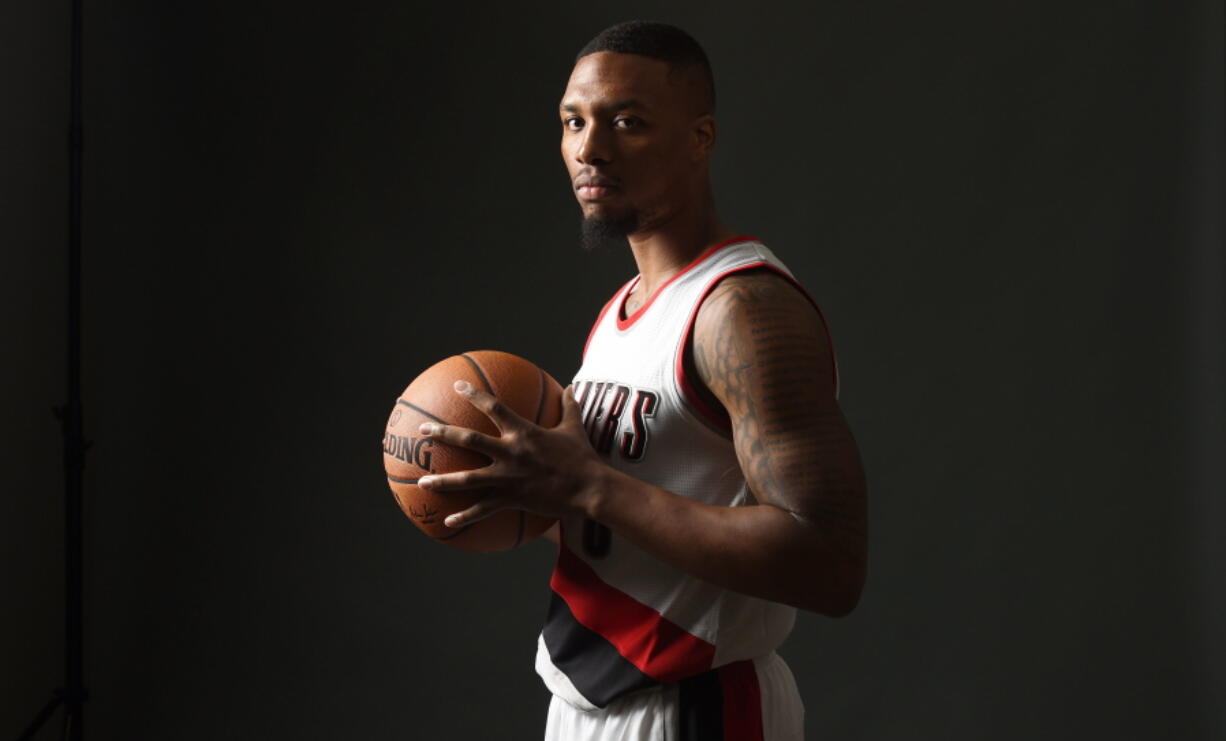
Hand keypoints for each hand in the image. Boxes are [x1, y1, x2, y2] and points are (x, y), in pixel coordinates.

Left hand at [416, 380, 603, 527]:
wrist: (589, 489)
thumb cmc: (582, 458)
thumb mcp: (574, 428)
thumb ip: (569, 407)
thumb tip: (571, 387)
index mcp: (524, 432)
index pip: (494, 407)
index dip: (475, 395)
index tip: (457, 386)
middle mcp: (511, 453)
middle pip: (469, 440)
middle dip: (443, 433)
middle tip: (423, 430)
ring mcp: (508, 478)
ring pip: (468, 479)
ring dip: (443, 480)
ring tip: (422, 481)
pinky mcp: (512, 499)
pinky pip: (484, 509)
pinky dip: (465, 516)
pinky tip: (447, 521)